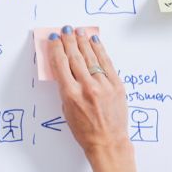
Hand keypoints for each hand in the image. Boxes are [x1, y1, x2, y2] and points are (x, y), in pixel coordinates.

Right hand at [46, 26, 132, 156]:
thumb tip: (65, 69)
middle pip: (75, 57)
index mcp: (71, 95)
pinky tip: (95, 41)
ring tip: (78, 31)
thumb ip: (65, 88)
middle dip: (69, 41)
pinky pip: (107, 63)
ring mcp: (103, 85)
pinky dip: (100, 50)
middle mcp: (87, 88)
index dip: (56, 49)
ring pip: (91, 57)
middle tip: (65, 30)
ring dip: (83, 42)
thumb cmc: (85, 131)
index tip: (54, 39)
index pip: (61, 64)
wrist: (108, 142)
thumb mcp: (67, 110)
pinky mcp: (117, 85)